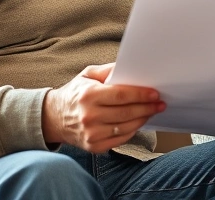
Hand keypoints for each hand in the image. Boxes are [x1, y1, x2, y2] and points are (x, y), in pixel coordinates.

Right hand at [42, 63, 164, 152]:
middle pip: (127, 112)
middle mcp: (89, 116)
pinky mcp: (95, 146)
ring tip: (152, 111)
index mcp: (88, 95)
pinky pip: (121, 138)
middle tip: (160, 103)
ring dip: (143, 119)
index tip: (154, 93)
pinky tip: (138, 122)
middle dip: (147, 107)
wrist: (54, 118)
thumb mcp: (87, 75)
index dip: (141, 95)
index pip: (121, 95)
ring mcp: (92, 134)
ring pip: (126, 127)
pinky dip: (133, 130)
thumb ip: (108, 70)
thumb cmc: (75, 94)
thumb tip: (130, 67)